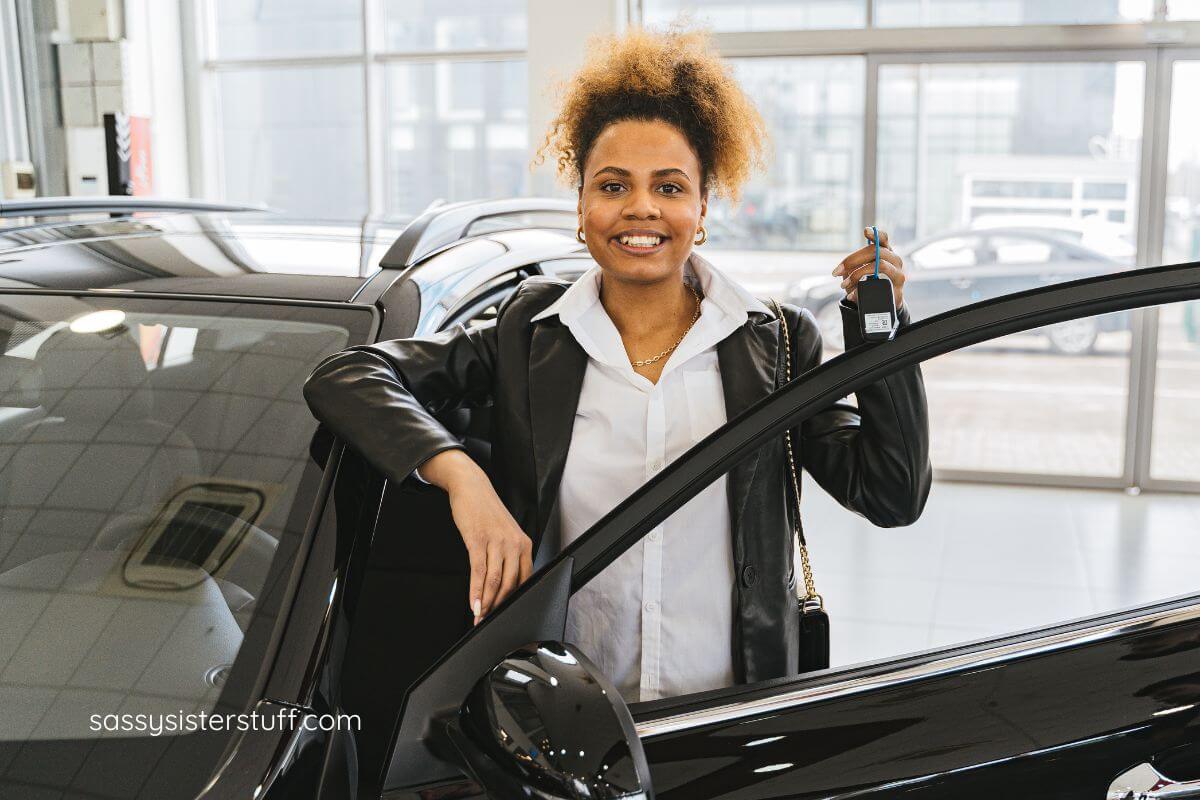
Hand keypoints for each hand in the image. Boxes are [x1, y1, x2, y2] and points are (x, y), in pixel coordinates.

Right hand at [428, 451, 532, 624]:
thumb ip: (508, 556)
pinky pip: (478, 571)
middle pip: (510, 584)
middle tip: (488, 620)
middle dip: (498, 606)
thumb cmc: (487, 512)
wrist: (471, 487)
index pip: (524, 579)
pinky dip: (475, 591)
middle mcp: (514, 543)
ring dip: (486, 603)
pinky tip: (472, 603)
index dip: (514, 600)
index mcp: (524, 544)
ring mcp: (496, 541)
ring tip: (478, 616)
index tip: (505, 614)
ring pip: (494, 581)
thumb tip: (503, 584)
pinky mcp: (478, 539)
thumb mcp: (505, 533)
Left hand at [833, 227, 905, 309]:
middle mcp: (894, 260)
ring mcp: (898, 274)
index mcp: (885, 252)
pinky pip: (881, 285)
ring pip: (880, 265)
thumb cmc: (870, 283)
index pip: (883, 239)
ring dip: (858, 274)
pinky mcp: (898, 288)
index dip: (875, 234)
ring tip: (843, 284)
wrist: (885, 303)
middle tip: (836, 272)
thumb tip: (840, 272)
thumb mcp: (860, 272)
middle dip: (853, 259)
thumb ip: (853, 267)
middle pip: (876, 251)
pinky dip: (863, 290)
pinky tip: (852, 295)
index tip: (865, 230)